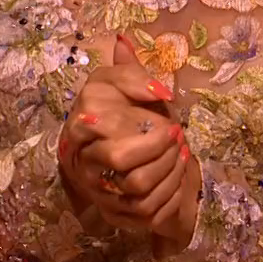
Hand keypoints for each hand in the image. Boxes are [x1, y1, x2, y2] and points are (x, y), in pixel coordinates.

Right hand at [57, 35, 200, 245]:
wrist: (123, 154)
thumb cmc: (123, 113)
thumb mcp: (122, 85)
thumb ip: (126, 72)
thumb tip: (126, 47)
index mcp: (78, 128)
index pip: (94, 122)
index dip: (133, 119)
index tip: (166, 112)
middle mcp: (82, 162)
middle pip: (118, 156)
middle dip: (156, 145)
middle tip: (177, 132)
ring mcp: (97, 191)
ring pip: (136, 187)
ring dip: (169, 168)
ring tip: (183, 151)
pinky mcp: (114, 214)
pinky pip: (146, 211)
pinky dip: (171, 192)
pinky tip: (181, 175)